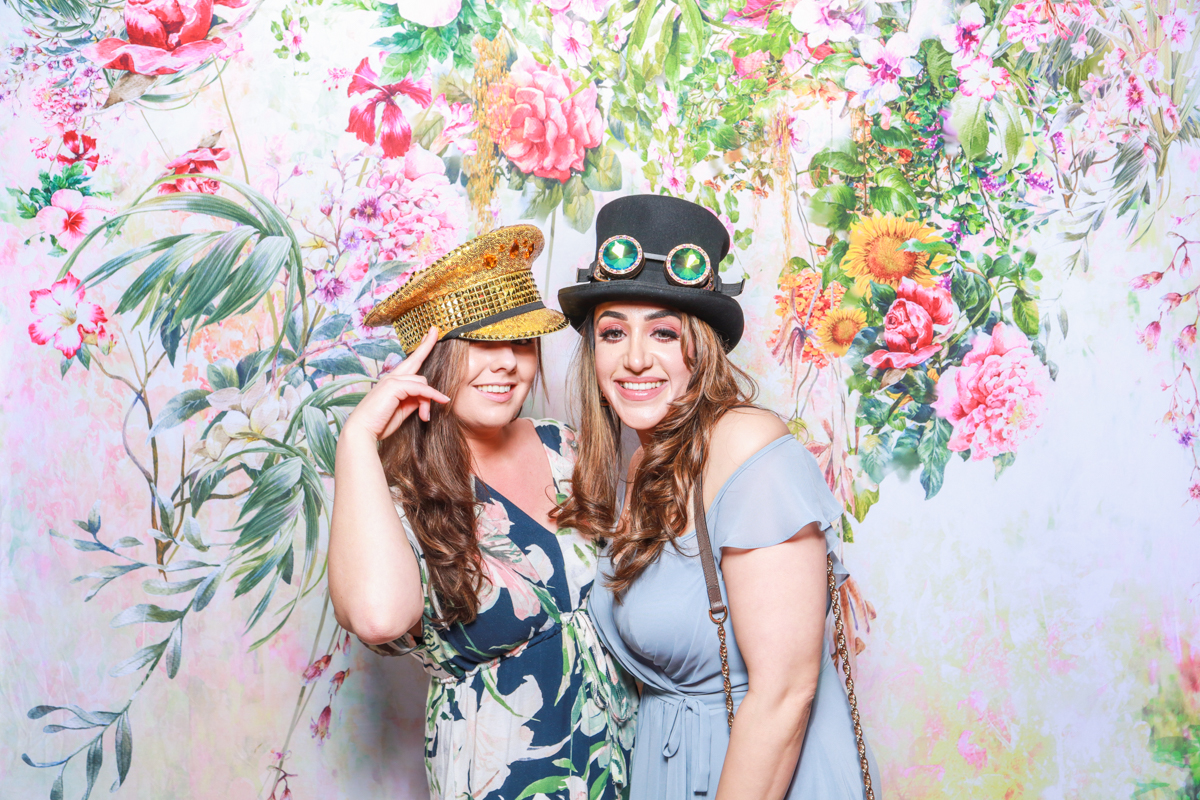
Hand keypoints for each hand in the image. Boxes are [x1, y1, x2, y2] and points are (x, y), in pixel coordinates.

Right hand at [344, 327, 450, 441]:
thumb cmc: (380, 423)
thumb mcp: (402, 410)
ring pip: (422, 382)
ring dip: (428, 400)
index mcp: (391, 381)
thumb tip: (426, 396)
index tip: (428, 336)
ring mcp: (392, 380)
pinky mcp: (394, 386)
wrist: (362, 431)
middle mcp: (391, 377)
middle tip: (435, 330)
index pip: (409, 363)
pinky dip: (432, 395)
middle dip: (426, 345)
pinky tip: (442, 400)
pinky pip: (421, 388)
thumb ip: (414, 400)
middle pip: (414, 359)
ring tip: (425, 416)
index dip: (420, 349)